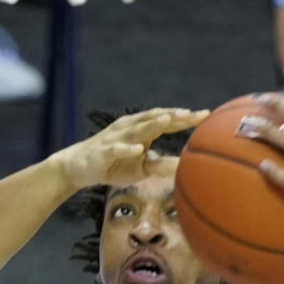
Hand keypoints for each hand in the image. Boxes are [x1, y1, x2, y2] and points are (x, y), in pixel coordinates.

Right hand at [51, 107, 209, 193]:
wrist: (77, 167)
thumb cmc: (113, 165)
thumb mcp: (141, 169)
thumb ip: (161, 166)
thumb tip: (185, 169)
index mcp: (141, 130)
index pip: (166, 120)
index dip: (185, 118)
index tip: (207, 115)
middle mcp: (130, 128)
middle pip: (155, 119)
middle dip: (174, 116)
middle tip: (194, 114)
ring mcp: (116, 138)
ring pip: (136, 129)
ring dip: (152, 124)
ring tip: (168, 120)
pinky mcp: (102, 151)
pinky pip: (116, 149)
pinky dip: (126, 148)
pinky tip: (137, 149)